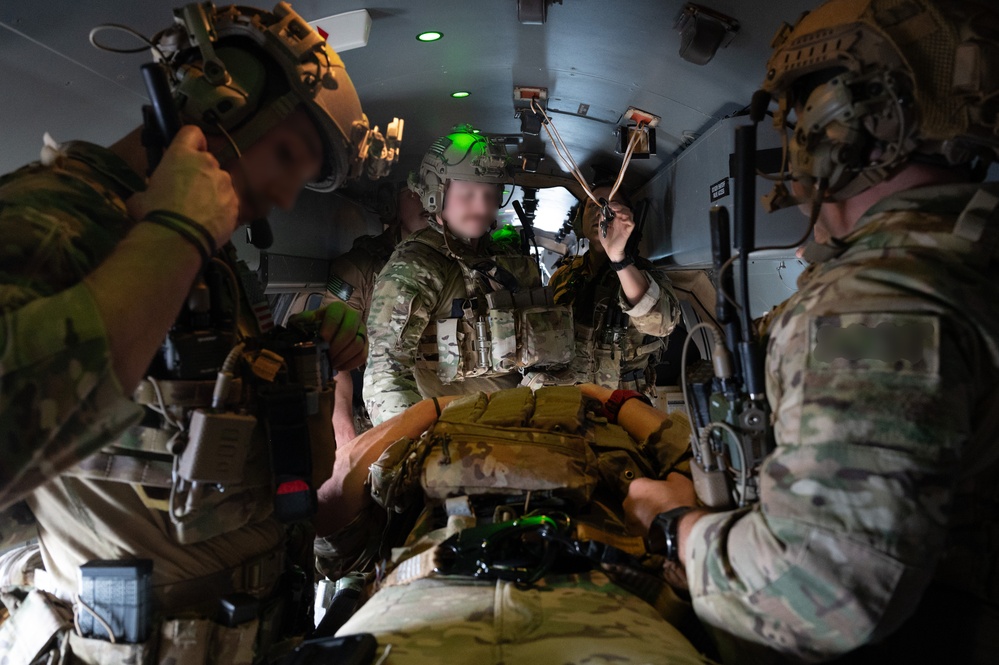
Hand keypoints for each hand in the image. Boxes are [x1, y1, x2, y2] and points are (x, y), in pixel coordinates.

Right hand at [127, 125, 238, 246]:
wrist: (179, 239)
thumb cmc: (155, 213)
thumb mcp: (141, 198)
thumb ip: (149, 190)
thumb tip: (144, 199)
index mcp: (181, 155)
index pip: (192, 132)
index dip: (191, 140)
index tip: (190, 150)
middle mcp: (207, 164)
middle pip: (207, 162)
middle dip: (200, 174)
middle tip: (188, 192)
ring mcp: (224, 184)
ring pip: (220, 183)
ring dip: (212, 192)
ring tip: (200, 212)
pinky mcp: (235, 203)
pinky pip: (229, 203)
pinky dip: (222, 210)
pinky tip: (209, 223)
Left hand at [290, 302, 366, 370]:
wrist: (328, 332)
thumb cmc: (315, 326)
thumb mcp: (305, 320)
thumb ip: (300, 322)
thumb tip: (297, 328)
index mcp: (337, 308)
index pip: (335, 318)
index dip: (327, 332)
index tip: (320, 344)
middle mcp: (353, 316)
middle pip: (349, 332)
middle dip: (336, 348)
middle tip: (326, 358)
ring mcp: (362, 330)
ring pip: (357, 345)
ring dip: (343, 357)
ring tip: (331, 364)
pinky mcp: (366, 344)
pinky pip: (363, 355)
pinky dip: (351, 364)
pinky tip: (339, 367)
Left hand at [596, 201, 634, 262]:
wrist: (610, 250)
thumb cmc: (606, 240)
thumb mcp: (601, 227)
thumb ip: (602, 219)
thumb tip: (602, 209)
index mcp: (614, 219)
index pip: (617, 208)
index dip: (614, 204)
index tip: (609, 205)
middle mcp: (621, 220)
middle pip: (624, 208)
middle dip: (619, 206)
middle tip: (613, 207)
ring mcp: (625, 225)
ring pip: (630, 213)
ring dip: (624, 211)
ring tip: (617, 213)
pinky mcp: (628, 230)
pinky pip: (632, 223)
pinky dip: (628, 219)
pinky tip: (622, 220)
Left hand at [622, 473, 695, 534]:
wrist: (678, 528)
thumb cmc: (677, 502)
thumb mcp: (680, 481)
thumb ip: (671, 477)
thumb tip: (670, 478)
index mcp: (636, 486)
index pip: (644, 483)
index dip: (655, 487)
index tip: (664, 491)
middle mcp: (628, 502)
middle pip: (639, 499)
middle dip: (648, 501)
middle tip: (663, 503)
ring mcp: (630, 519)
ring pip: (639, 513)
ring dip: (647, 514)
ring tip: (663, 516)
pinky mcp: (636, 533)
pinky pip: (642, 526)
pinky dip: (649, 526)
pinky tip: (660, 526)